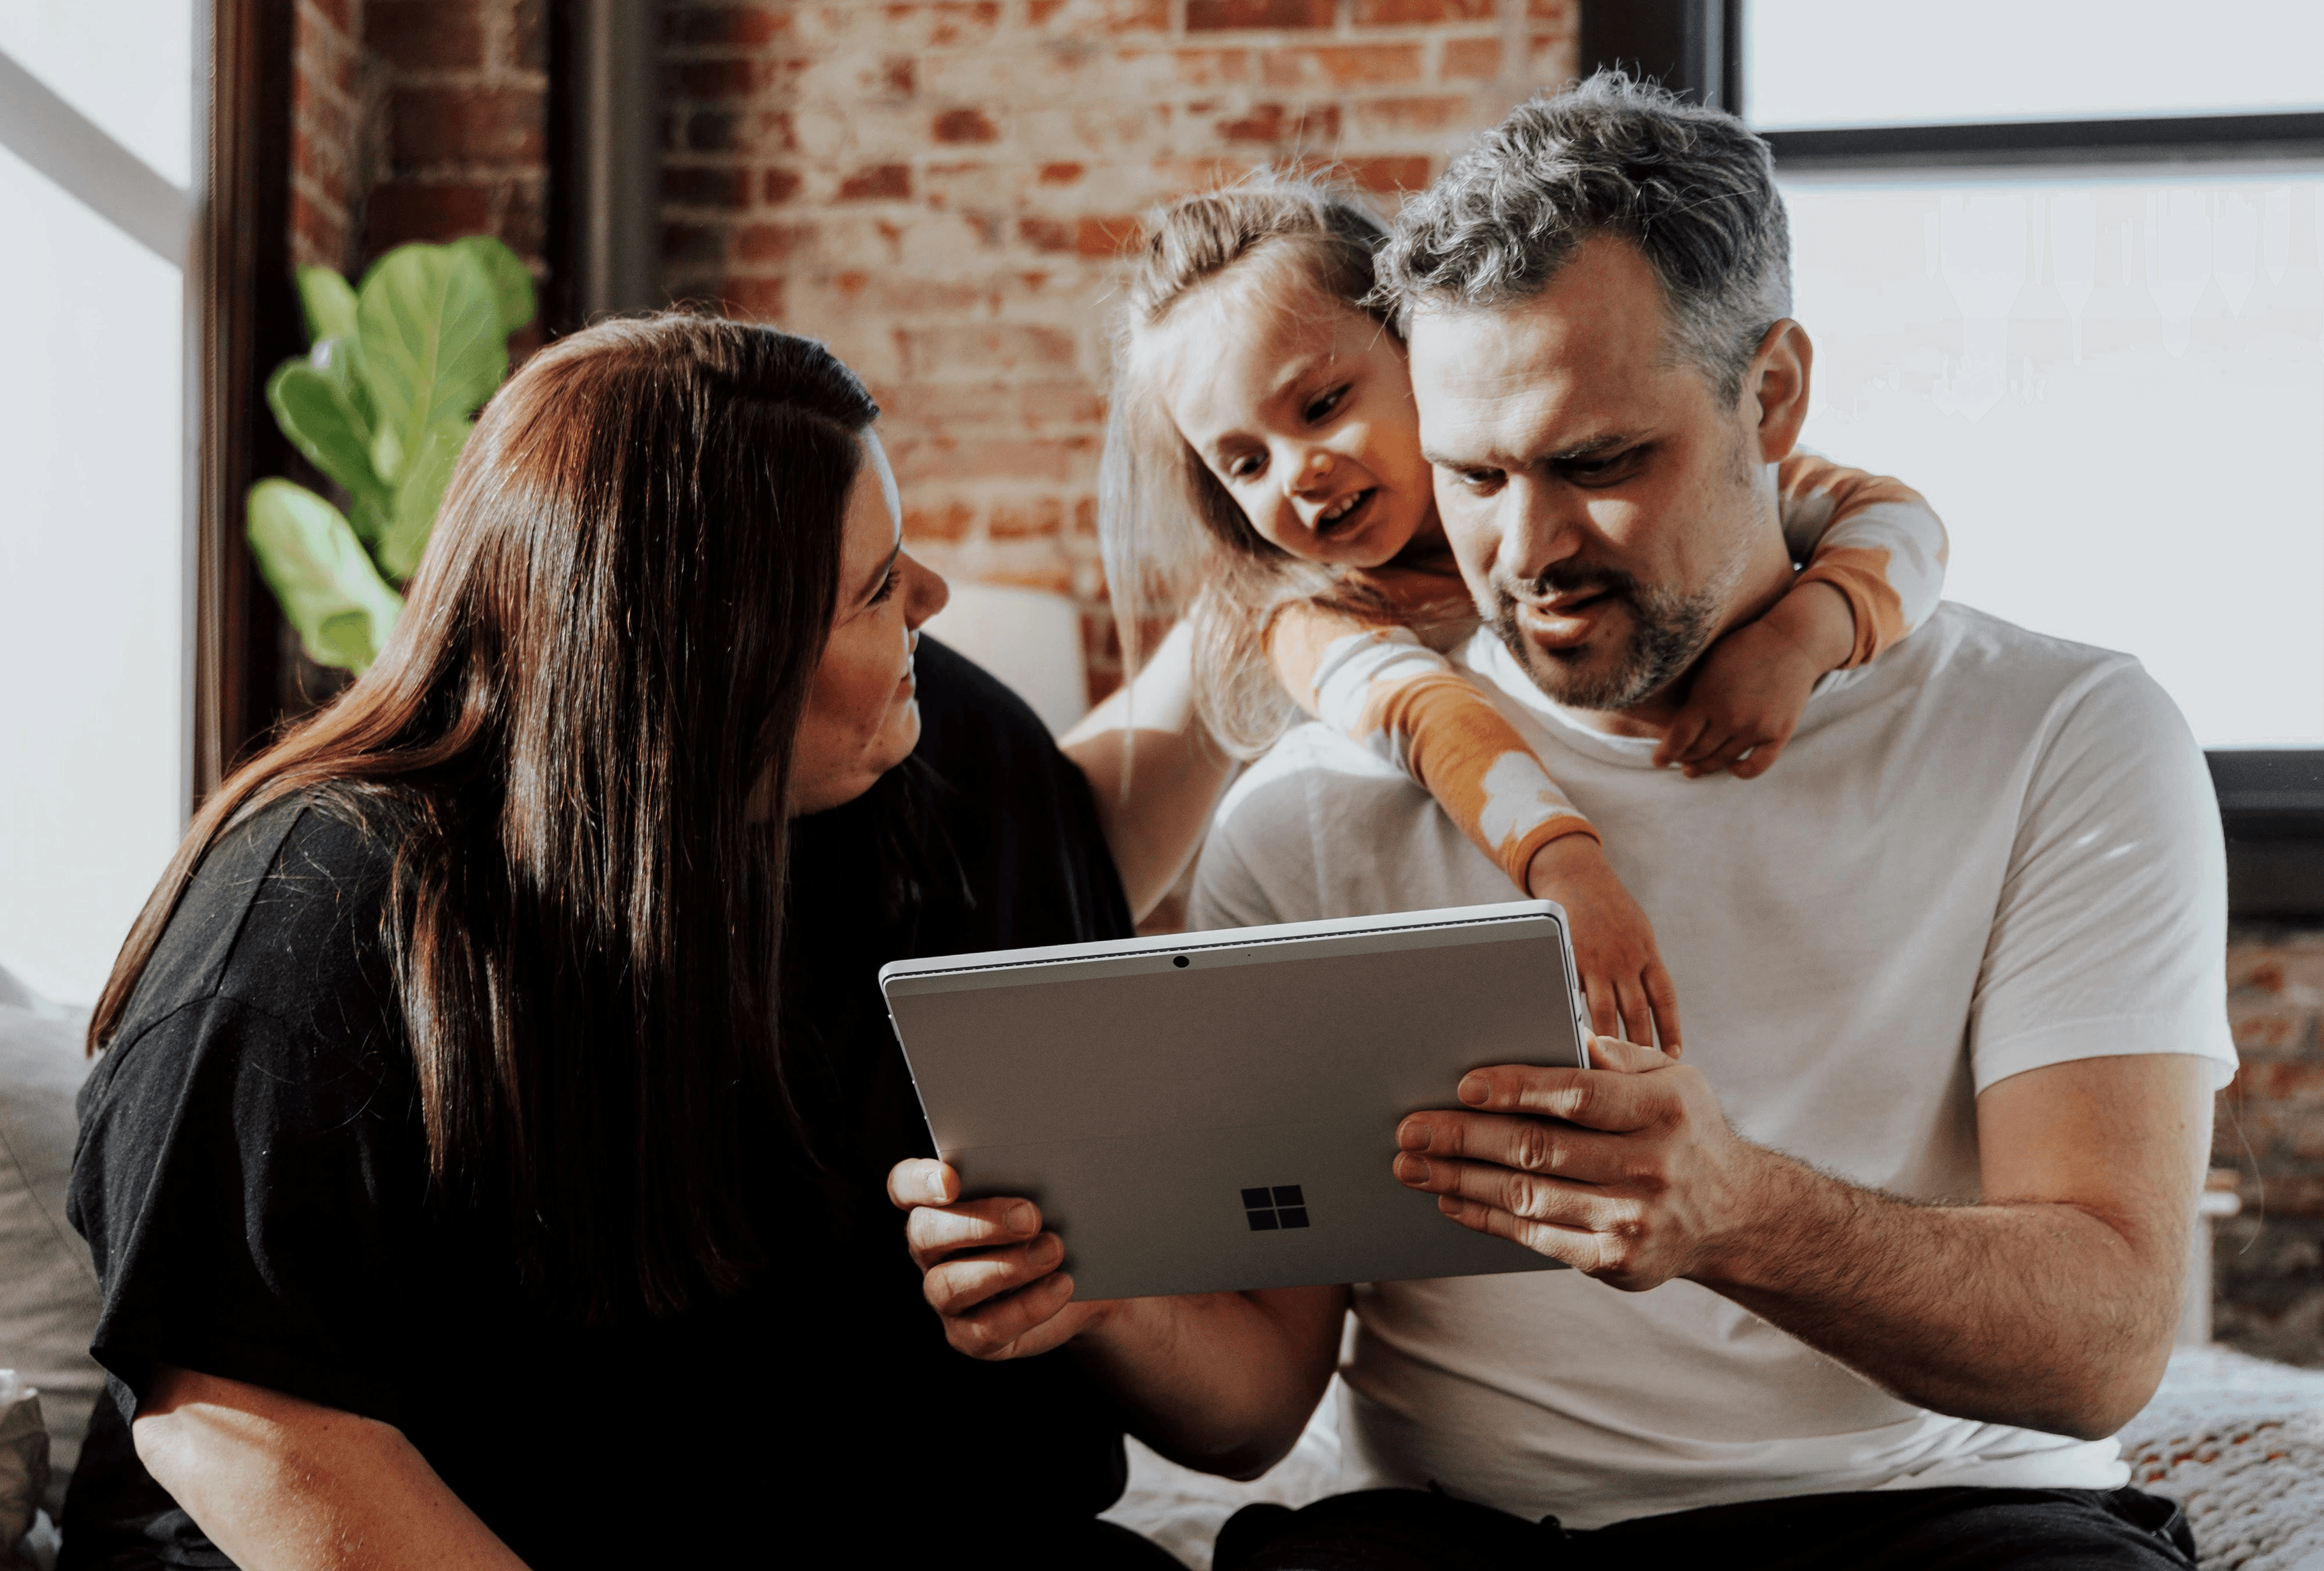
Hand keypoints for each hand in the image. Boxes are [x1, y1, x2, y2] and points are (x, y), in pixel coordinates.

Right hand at [888, 1158, 1106, 1360]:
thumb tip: (1045, 1165)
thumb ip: (1032, 1176)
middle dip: (977, 1224)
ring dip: (1005, 1267)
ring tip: (1052, 1250)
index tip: (951, 1180)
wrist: (1084, 1279)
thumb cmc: (1056, 1221)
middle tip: (1029, 1217)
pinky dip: (1027, 1306)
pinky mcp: (969, 1336)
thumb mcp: (1048, 1194)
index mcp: (938, 1204)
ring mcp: (945, 1296)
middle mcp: (931, 1250)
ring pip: (949, 1284)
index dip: (918, 1182)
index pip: (904, 1186)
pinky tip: (1060, 1285)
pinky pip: (986, 1328)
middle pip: (924, 1233)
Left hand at [1389, 1037, 1768, 1290]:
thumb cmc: (1684, 1130)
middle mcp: (1651, 1166)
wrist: (1734, 1213)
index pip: (1579, 1095)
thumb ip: (1619, 1056)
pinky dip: (1487, 1217)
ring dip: (1460, 1180)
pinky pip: (1536, 1237)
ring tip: (1413, 1165)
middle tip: (1411, 1129)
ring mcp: (1633, 1219)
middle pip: (1539, 1149)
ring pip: (1527, 1196)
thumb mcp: (1674, 1077)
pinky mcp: (1615, 1260)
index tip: (1464, 1086)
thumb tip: (1561, 1031)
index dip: (1518, 1089)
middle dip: (1465, 1138)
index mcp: (1662, 1109)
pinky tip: (1453, 1199)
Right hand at [1525, 835, 1680, 1053]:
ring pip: (1604, 1012)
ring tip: (1608, 1068)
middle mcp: (1626, 959)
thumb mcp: (1636, 929)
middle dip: (1640, 1045)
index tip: (1674, 1055)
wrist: (1574, 873)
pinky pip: (1573, 997)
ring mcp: (1596, 960)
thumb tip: (1648, 1003)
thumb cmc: (1607, 905)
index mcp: (1647, 952)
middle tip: (1641, 1075)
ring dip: (1608, 1041)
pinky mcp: (1569, 958)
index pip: (1664, 999)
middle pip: (1636, 1013)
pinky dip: (1574, 1018)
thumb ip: (1642, 963)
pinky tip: (1572, 1038)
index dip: (1670, 1029)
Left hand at [1653, 591, 1837, 778]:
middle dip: (1683, 759)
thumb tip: (1671, 723)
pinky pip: (1757, 766)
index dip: (1665, 754)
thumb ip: (1693, 696)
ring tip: (1696, 768)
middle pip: (1697, 752)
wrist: (1792, 640)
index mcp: (1707, 698)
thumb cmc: (1744, 647)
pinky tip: (1732, 767)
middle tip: (1677, 761)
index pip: (1678, 738)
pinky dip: (1741, 772)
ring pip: (1722, 760)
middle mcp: (1731, 717)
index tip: (1658, 761)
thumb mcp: (1709, 665)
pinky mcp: (1779, 733)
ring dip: (1705, 767)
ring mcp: (1756, 727)